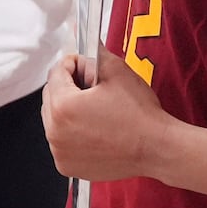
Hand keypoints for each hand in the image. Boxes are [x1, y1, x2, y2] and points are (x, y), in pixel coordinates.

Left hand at [42, 47, 169, 180]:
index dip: (73, 64)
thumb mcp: (117, 71)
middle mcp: (55, 132)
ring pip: (54, 119)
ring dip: (69, 110)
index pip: (56, 73)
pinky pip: (61, 140)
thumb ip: (94, 54)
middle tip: (96, 89)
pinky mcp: (67, 165)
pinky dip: (72, 133)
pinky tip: (95, 129)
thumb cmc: (139, 115)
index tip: (87, 67)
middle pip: (50, 96)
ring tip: (97, 110)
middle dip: (69, 87)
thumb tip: (87, 42)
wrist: (156, 148)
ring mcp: (60, 152)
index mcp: (63, 107)